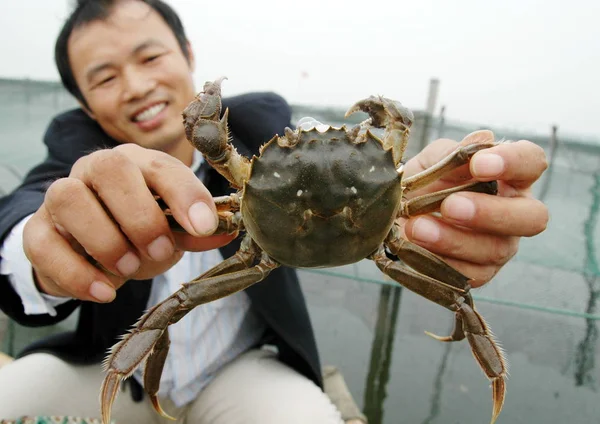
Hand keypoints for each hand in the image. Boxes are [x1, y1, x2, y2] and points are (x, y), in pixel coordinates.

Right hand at [23, 144, 235, 301]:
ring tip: (131, 269)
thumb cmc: (138, 232)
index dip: (185, 194)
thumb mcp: (171, 231)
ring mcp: (61, 196)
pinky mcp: (37, 230)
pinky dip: (76, 273)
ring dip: (106, 239)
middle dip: (142, 216)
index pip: (161, 166)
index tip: (204, 225)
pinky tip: (104, 290)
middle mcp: (96, 169)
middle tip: (161, 251)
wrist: (89, 248)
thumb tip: (229, 231)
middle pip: (111, 169)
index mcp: (138, 164)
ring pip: (69, 198)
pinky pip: (44, 244)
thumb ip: (194, 231)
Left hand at [400, 130, 548, 286]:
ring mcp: (500, 246)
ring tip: (417, 227)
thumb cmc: (423, 183)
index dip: (513, 162)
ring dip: (453, 240)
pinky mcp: (479, 273)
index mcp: (510, 176)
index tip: (479, 164)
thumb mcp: (431, 161)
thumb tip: (480, 140)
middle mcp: (515, 213)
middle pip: (532, 218)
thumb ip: (452, 153)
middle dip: (491, 212)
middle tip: (450, 206)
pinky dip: (439, 261)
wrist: (394, 216)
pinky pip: (468, 274)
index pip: (531, 162)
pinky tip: (416, 248)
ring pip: (494, 249)